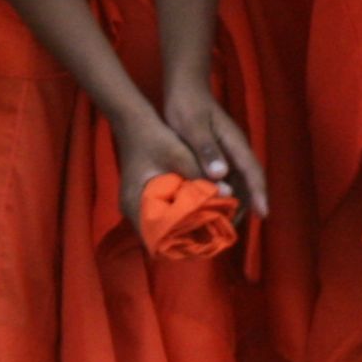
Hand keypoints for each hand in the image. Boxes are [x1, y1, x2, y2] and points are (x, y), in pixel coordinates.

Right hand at [107, 102, 208, 233]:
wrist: (133, 122)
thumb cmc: (152, 137)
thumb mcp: (178, 154)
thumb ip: (200, 174)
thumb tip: (228, 193)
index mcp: (135, 205)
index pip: (161, 238)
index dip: (187, 240)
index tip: (212, 236)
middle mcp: (132, 212)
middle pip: (163, 238)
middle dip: (190, 236)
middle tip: (218, 232)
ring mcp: (136, 208)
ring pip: (164, 228)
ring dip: (187, 226)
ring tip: (214, 223)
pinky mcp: (143, 202)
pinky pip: (163, 217)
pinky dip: (181, 216)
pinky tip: (202, 211)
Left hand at [158, 81, 268, 221]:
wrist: (185, 87)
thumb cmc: (188, 106)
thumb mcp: (193, 127)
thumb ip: (206, 150)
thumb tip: (222, 176)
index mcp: (235, 143)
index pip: (253, 172)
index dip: (259, 194)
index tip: (264, 215)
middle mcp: (236, 149)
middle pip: (250, 180)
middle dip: (248, 203)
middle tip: (236, 228)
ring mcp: (229, 151)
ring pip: (239, 180)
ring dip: (237, 200)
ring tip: (226, 223)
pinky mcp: (219, 153)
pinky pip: (228, 177)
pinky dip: (225, 192)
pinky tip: (214, 204)